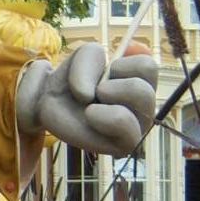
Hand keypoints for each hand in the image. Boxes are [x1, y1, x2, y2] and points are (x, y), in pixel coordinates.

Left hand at [17, 43, 157, 157]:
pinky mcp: (126, 145)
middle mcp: (146, 106)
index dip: (120, 65)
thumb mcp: (82, 55)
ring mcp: (139, 127)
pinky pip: (124, 123)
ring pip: (140, 101)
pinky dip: (101, 115)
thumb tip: (91, 95)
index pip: (147, 67)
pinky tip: (90, 116)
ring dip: (106, 95)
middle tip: (97, 91)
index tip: (105, 72)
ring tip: (91, 105)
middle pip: (143, 88)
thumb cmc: (75, 79)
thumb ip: (91, 57)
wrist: (52, 100)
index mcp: (143, 81)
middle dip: (110, 85)